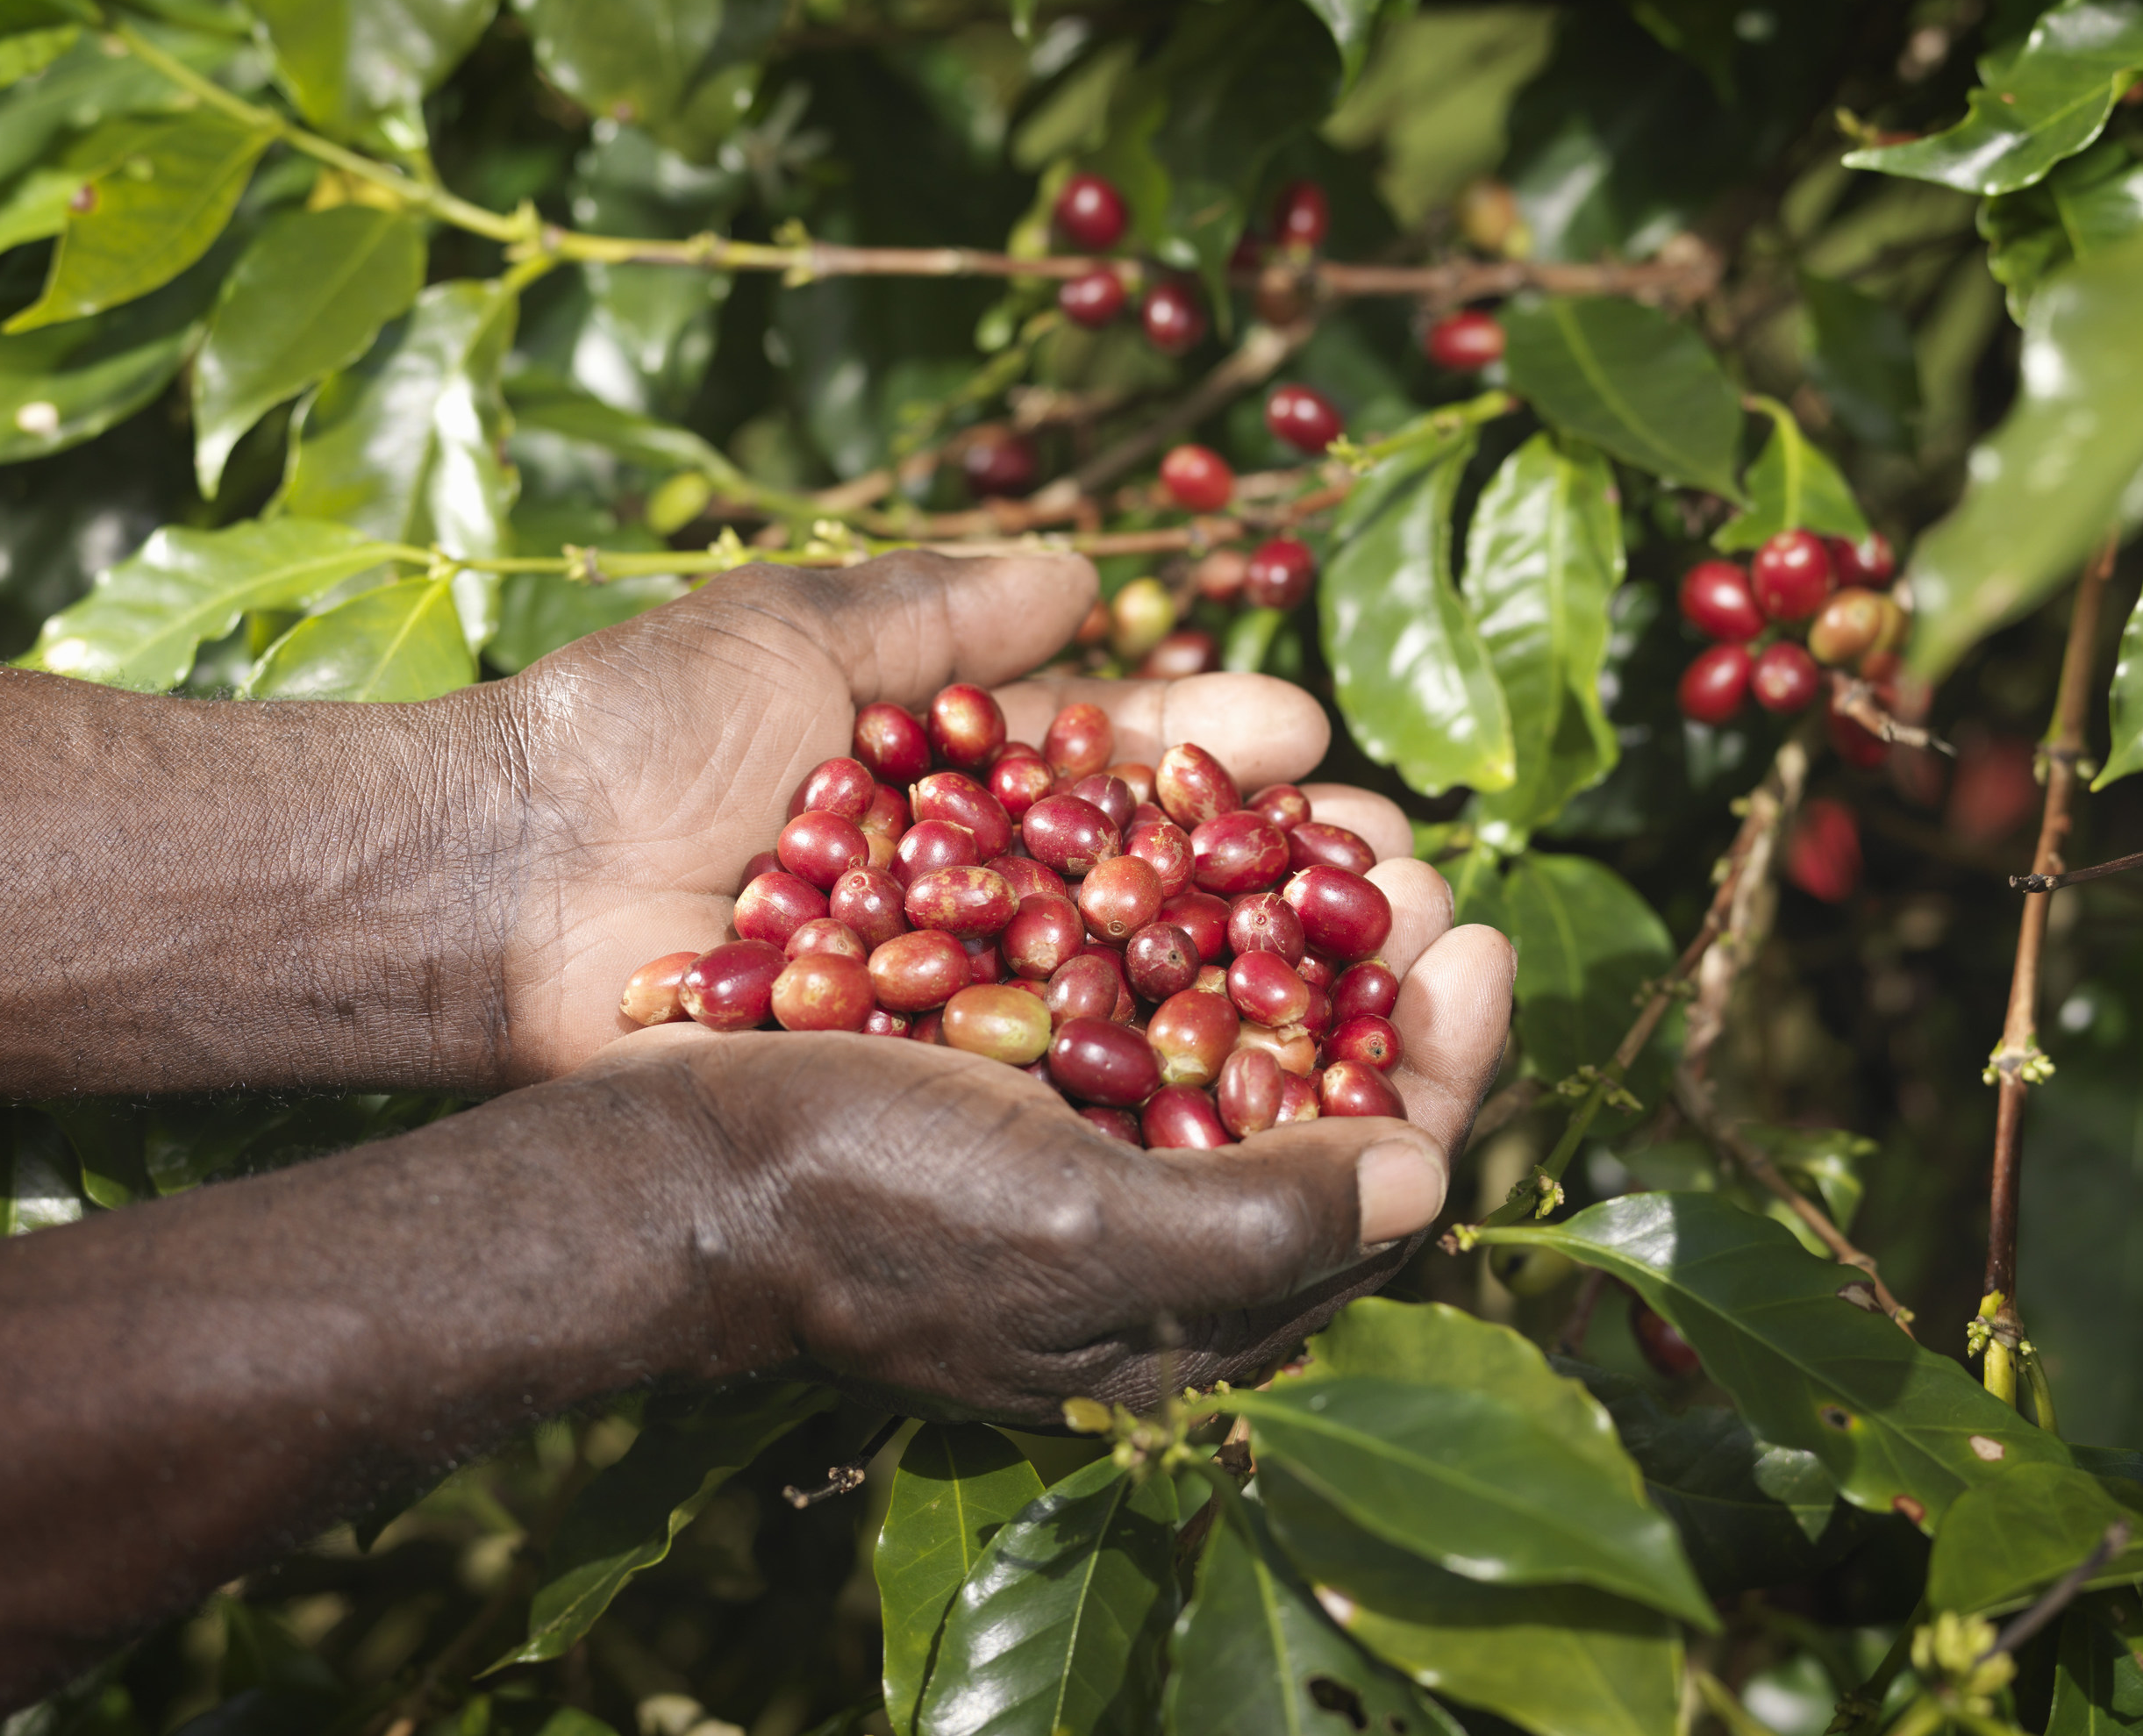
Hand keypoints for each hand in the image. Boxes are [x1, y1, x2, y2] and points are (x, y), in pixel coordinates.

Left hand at [483, 550, 1417, 1083]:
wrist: (503, 876)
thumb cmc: (635, 733)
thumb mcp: (798, 630)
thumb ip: (945, 608)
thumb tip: (1091, 569)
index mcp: (964, 787)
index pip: (1127, 765)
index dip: (1223, 755)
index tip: (1312, 742)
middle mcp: (981, 901)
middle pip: (1168, 887)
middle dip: (1292, 876)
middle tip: (1404, 871)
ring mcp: (956, 1005)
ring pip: (1146, 993)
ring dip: (1278, 983)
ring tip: (1396, 963)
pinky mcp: (923, 1092)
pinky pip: (1064, 1090)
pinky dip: (1177, 1081)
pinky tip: (1284, 1079)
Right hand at [591, 894, 1512, 1419]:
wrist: (668, 1166)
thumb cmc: (868, 1209)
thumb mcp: (1075, 1236)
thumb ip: (1263, 1223)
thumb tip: (1433, 1174)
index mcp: (1186, 1315)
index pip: (1370, 1195)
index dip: (1444, 1068)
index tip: (1474, 941)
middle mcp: (1148, 1242)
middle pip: (1317, 1109)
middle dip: (1380, 985)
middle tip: (1414, 863)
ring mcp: (1077, 1161)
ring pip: (1235, 1040)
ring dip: (1296, 933)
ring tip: (1335, 827)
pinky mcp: (1013, 1089)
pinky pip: (1135, 1000)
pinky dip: (1184, 918)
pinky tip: (1200, 838)